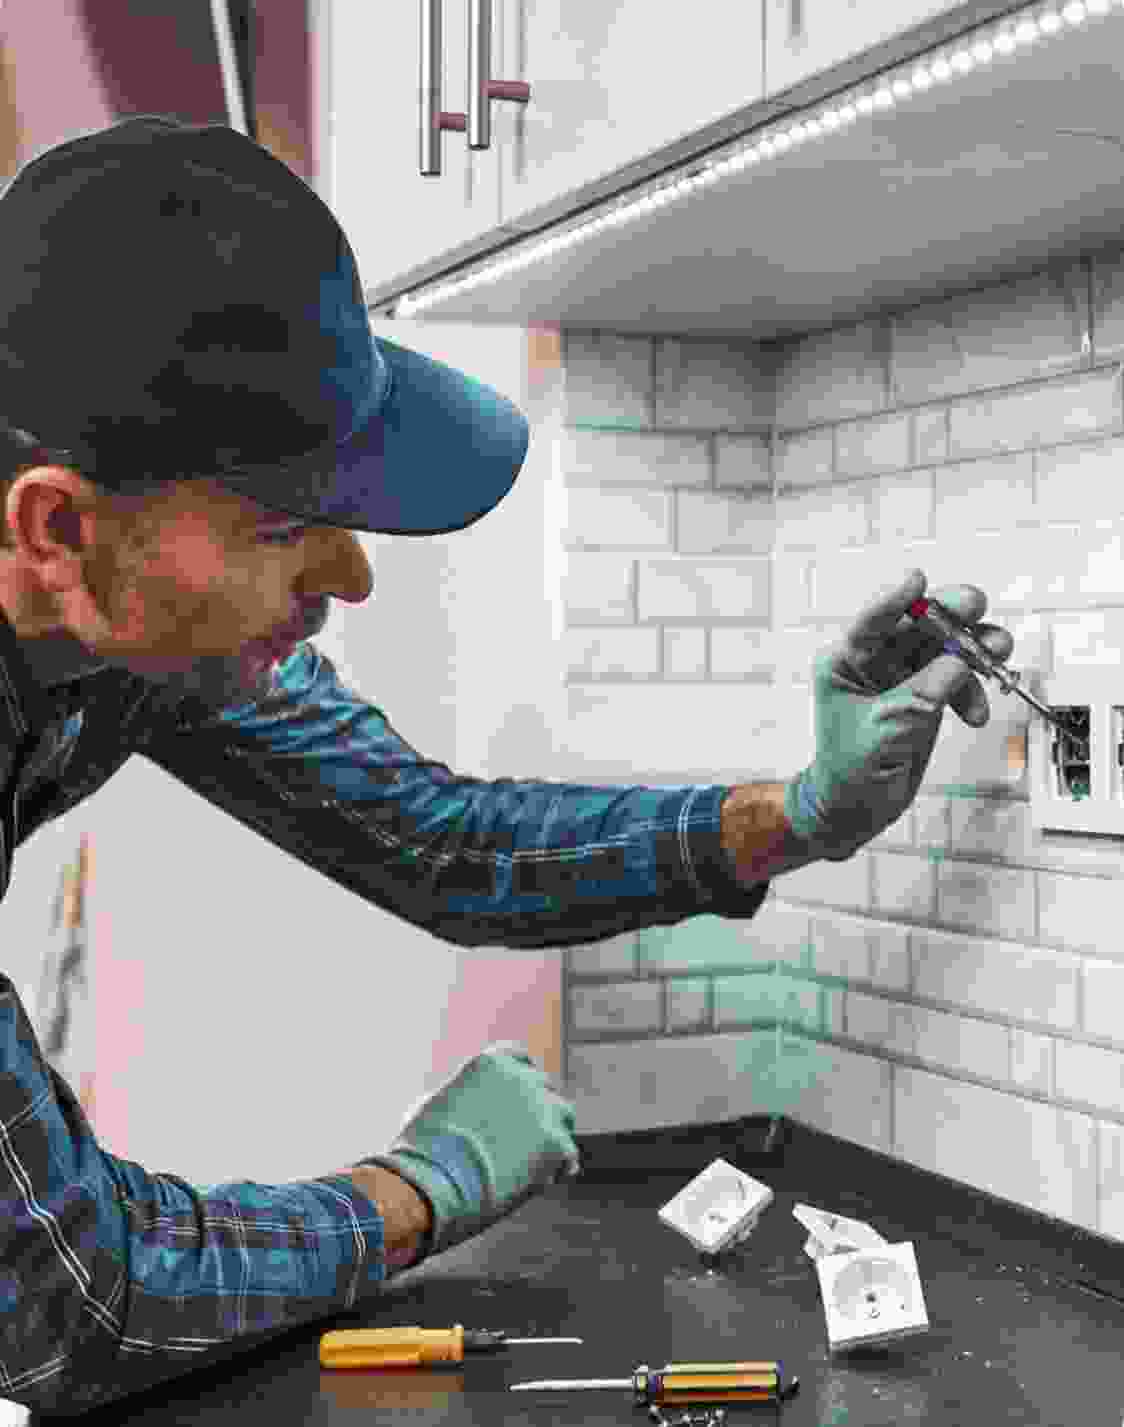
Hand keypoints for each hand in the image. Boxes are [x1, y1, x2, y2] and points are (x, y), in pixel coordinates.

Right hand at [356, 1042, 580, 1258]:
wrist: (431, 1183)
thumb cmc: (420, 1153)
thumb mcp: (430, 1106)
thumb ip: (458, 1098)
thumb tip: (458, 1109)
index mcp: (490, 1063)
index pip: (519, 1060)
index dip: (519, 1084)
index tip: (516, 1105)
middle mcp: (521, 1077)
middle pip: (544, 1088)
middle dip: (537, 1111)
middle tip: (526, 1141)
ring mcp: (541, 1108)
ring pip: (563, 1116)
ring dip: (553, 1134)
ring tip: (535, 1162)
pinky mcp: (555, 1142)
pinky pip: (568, 1154)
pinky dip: (557, 1169)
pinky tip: (539, 1182)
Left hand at [784, 569, 1013, 861]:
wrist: (855, 807)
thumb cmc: (850, 771)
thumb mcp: (886, 729)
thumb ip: (923, 693)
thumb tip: (958, 663)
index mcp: (845, 662)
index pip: (872, 620)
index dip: (897, 597)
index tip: (919, 579)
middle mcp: (874, 662)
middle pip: (918, 625)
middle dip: (951, 614)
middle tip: (976, 608)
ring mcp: (903, 676)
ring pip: (945, 646)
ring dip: (974, 648)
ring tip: (998, 654)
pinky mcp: (925, 693)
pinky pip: (957, 676)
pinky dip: (973, 689)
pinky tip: (976, 711)